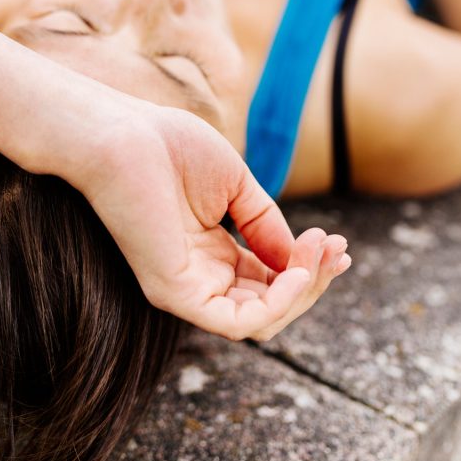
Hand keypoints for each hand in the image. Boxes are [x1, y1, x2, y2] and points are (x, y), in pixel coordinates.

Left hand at [75, 104, 349, 340]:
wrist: (123, 137)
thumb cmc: (169, 148)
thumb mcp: (236, 187)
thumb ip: (266, 225)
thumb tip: (300, 261)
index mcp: (211, 252)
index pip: (268, 280)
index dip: (307, 268)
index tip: (338, 244)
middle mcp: (200, 276)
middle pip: (270, 304)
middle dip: (311, 280)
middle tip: (336, 247)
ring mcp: (186, 288)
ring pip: (260, 319)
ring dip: (301, 290)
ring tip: (319, 251)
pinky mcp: (174, 294)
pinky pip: (237, 324)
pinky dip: (277, 305)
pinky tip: (295, 272)